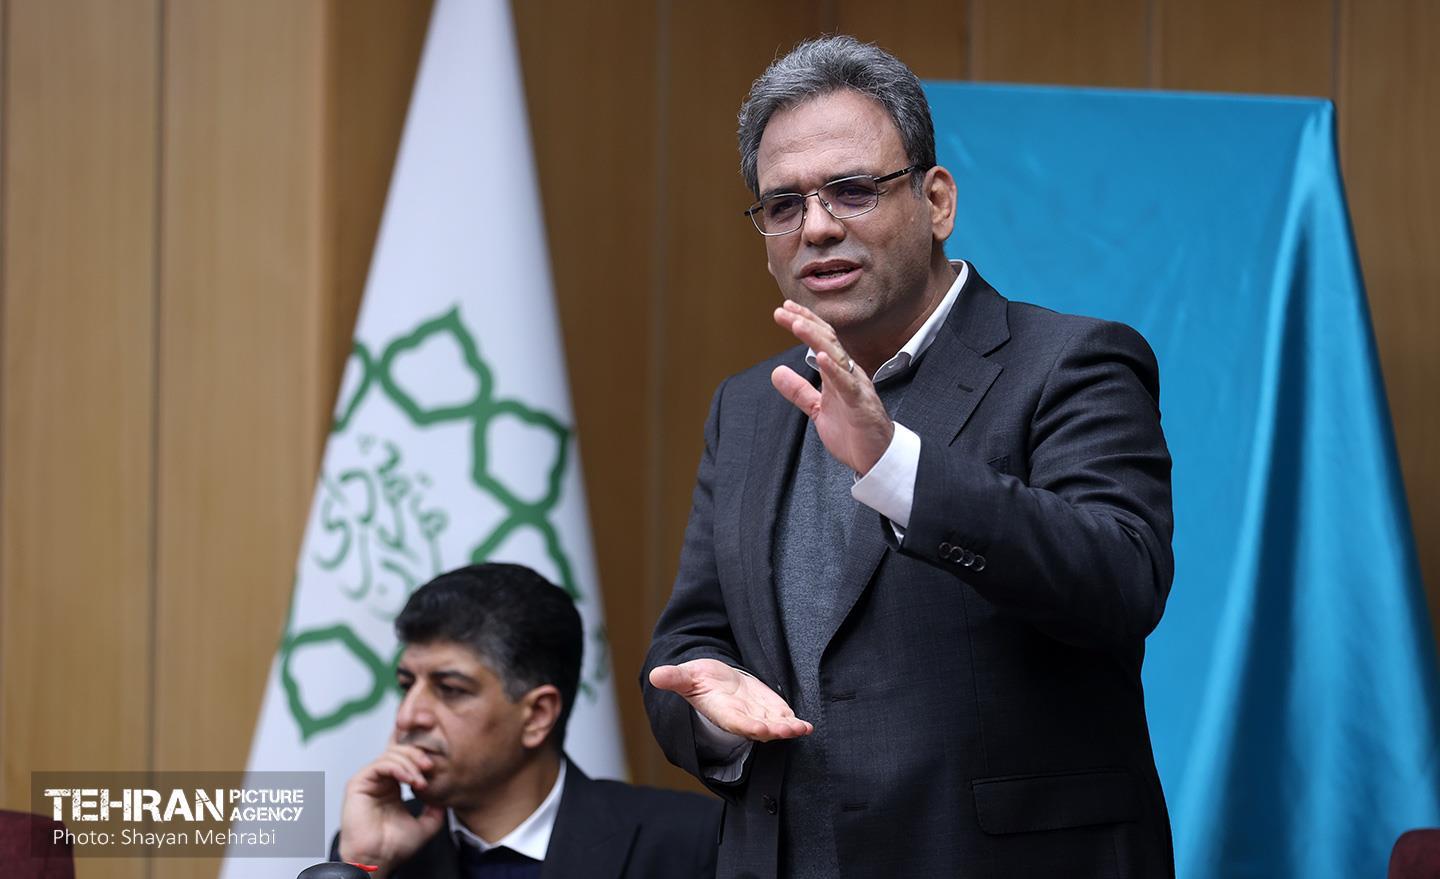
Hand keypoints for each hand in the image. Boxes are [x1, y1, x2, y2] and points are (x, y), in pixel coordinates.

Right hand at [338, 744, 446, 874]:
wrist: (377, 860)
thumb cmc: (394, 847)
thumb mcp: (426, 825)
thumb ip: (436, 809)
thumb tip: (445, 796)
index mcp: (392, 788)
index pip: (407, 761)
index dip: (421, 760)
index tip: (436, 770)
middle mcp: (380, 782)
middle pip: (399, 752)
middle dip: (417, 756)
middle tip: (430, 767)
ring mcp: (368, 782)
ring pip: (390, 755)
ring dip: (410, 764)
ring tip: (420, 782)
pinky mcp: (358, 784)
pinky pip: (379, 765)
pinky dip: (398, 768)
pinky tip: (409, 780)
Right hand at [649, 658, 812, 741]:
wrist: (713, 681)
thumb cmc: (698, 680)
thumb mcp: (686, 676)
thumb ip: (674, 678)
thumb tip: (655, 675)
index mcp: (722, 712)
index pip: (737, 723)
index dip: (750, 726)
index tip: (762, 729)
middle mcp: (741, 718)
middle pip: (760, 729)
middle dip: (775, 730)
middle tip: (789, 730)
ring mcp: (757, 715)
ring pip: (774, 726)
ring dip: (788, 728)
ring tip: (802, 728)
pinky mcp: (769, 709)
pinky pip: (783, 718)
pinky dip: (794, 722)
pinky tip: (806, 725)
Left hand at [771, 301, 893, 473]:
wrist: (877, 458)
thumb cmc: (853, 431)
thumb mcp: (818, 409)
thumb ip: (799, 390)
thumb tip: (776, 372)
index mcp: (839, 373)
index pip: (821, 340)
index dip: (804, 322)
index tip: (784, 309)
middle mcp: (849, 373)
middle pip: (827, 340)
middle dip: (805, 323)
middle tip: (782, 310)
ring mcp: (856, 387)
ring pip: (836, 356)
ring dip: (816, 339)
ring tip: (797, 324)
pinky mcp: (861, 405)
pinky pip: (847, 384)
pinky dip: (834, 370)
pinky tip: (821, 357)